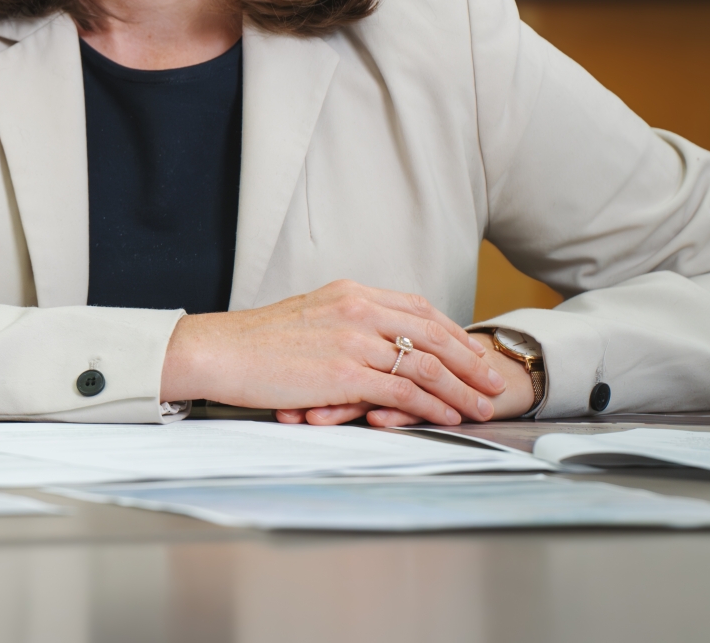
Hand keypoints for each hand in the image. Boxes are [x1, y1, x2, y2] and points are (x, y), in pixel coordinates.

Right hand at [160, 280, 507, 426]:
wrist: (217, 351)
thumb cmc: (253, 342)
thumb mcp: (306, 318)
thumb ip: (342, 324)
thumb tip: (368, 343)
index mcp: (349, 293)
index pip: (416, 307)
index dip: (450, 330)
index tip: (470, 349)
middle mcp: (357, 309)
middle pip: (432, 332)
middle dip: (469, 359)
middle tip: (492, 380)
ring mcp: (353, 340)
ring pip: (426, 363)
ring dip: (460, 388)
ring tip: (481, 406)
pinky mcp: (345, 373)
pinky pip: (403, 390)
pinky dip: (433, 405)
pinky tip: (448, 416)